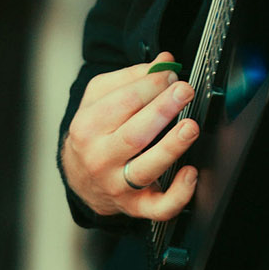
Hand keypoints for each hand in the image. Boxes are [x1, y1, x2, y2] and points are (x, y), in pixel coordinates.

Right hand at [62, 53, 199, 220]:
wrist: (79, 176)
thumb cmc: (93, 131)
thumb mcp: (99, 97)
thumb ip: (132, 77)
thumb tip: (164, 61)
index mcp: (88, 126)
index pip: (124, 102)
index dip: (153, 85)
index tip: (170, 75)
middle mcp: (100, 158)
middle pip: (134, 134)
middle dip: (163, 110)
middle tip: (184, 91)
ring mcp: (118, 185)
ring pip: (146, 169)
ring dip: (172, 147)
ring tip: (190, 127)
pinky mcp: (135, 206)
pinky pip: (159, 208)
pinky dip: (178, 194)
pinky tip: (189, 173)